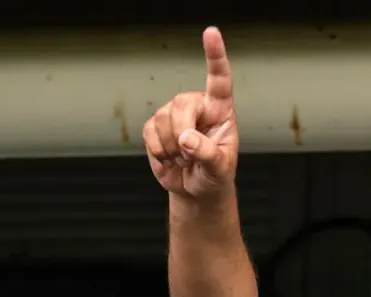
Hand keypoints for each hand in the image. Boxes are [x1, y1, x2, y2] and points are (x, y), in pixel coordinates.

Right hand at [143, 27, 238, 199]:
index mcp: (221, 110)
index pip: (219, 79)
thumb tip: (186, 138)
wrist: (196, 189)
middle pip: (181, 104)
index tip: (211, 32)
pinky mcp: (156, 126)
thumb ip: (207, 153)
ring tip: (184, 158)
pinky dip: (158, 151)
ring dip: (171, 147)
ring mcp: (174, 114)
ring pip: (162, 119)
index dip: (215, 55)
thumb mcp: (220, 169)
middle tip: (188, 155)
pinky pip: (149, 133)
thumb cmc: (215, 175)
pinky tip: (170, 158)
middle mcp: (197, 106)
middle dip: (181, 132)